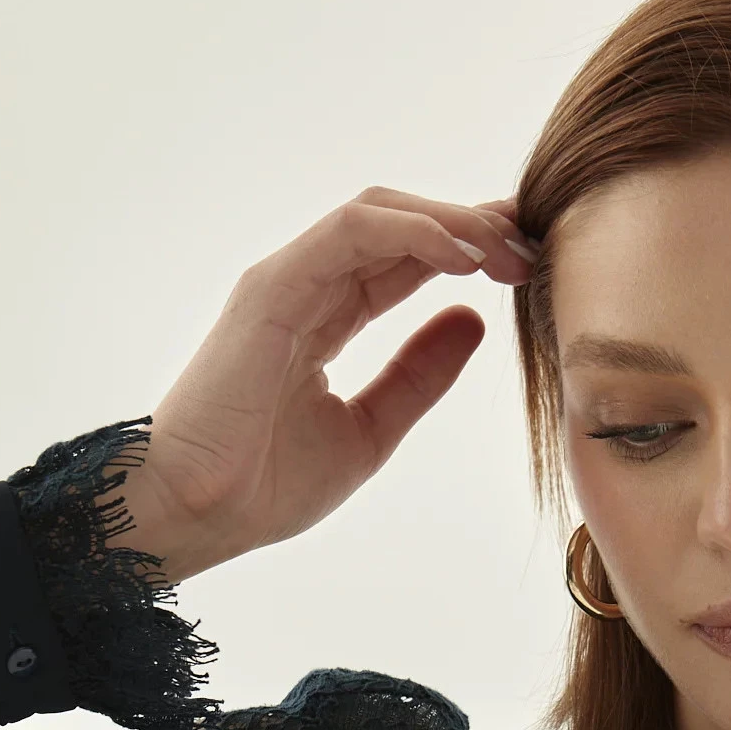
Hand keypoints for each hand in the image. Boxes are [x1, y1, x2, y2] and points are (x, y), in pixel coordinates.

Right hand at [116, 186, 538, 581]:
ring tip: (507, 247)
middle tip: (532, 247)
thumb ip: (417, 374)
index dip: (469, 250)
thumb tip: (473, 320)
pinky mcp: (272, 287)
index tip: (529, 262)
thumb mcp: (371, 428)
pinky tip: (461, 253)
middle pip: (400, 226)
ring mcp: (287, 280)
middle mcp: (306, 286)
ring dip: (451, 222)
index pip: (405, 259)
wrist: (198, 514)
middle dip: (471, 226)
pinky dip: (412, 233)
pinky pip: (351, 234)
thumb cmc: (264, 484)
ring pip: (379, 215)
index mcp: (325, 316)